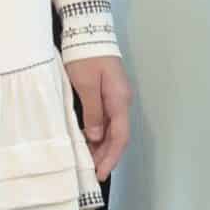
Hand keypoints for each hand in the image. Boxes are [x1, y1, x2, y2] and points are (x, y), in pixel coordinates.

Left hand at [65, 55, 130, 180]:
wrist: (91, 35)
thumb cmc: (87, 59)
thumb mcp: (86, 85)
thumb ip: (93, 111)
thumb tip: (98, 136)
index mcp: (119, 99)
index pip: (120, 135)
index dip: (111, 156)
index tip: (101, 173)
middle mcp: (123, 101)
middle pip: (119, 135)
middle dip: (107, 156)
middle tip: (93, 174)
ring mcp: (118, 98)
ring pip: (114, 130)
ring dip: (103, 148)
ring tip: (90, 164)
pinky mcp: (111, 95)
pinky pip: (109, 121)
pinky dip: (101, 136)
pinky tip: (91, 144)